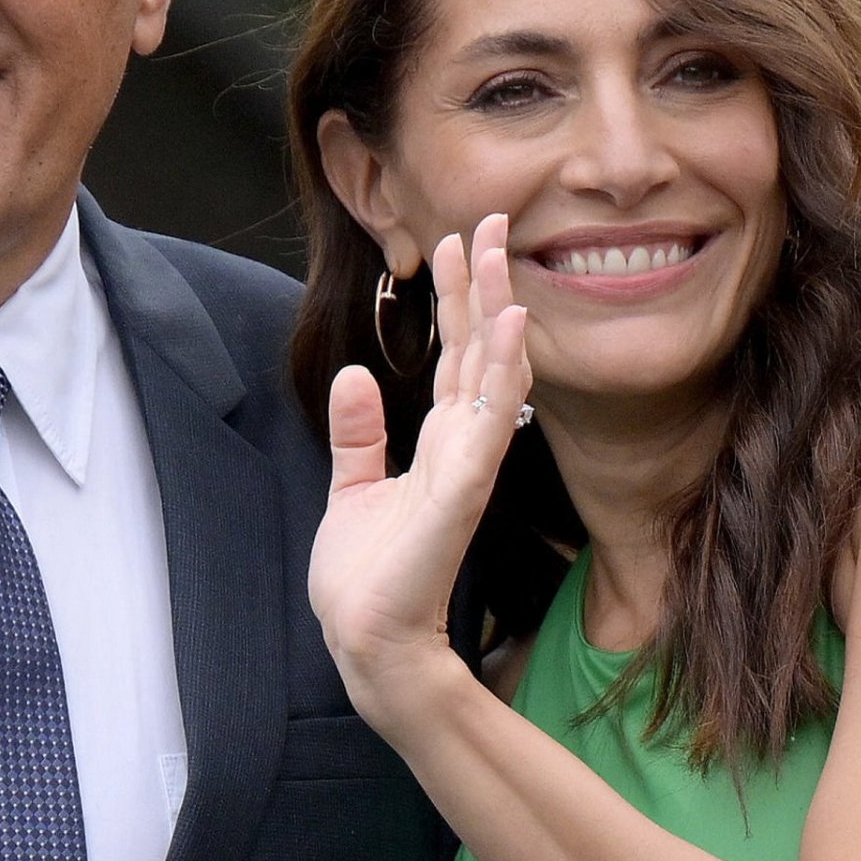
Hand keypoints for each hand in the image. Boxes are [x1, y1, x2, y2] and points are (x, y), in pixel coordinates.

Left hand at [307, 214, 532, 729]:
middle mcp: (462, 447)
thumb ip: (359, 435)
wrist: (367, 641)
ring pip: (490, 371)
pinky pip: (489, 419)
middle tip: (486, 219)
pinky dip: (500, 370)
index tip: (455, 241)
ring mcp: (467, 465)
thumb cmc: (367, 579)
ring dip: (494, 309)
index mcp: (439, 446)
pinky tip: (508, 324)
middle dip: (481, 284)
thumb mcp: (353, 489)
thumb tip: (355, 376)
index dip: (456, 299)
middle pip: (478, 350)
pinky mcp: (461, 489)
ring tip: (496, 250)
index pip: (455, 357)